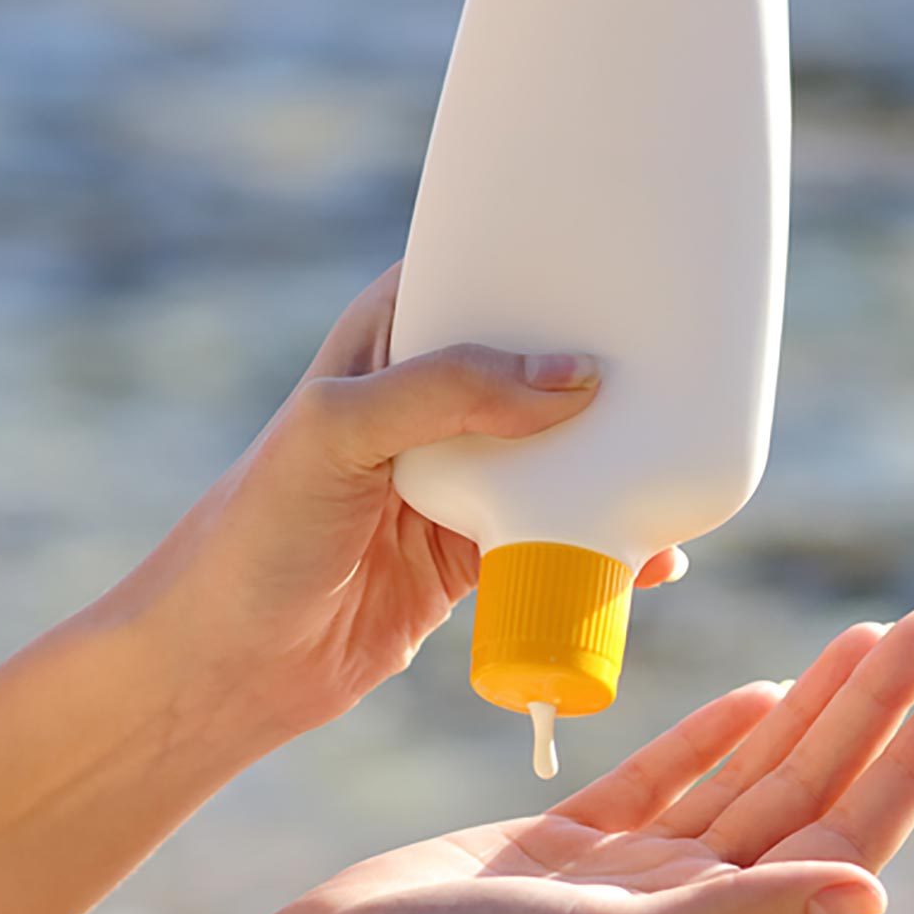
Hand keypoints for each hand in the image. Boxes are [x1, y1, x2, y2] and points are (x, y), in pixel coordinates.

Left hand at [100, 264, 690, 742]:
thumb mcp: (339, 432)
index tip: (623, 246)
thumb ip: (446, 392)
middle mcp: (426, 401)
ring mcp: (454, 480)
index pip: (476, 270)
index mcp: (386, 340)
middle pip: (534, 361)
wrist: (228, 667)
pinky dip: (606, 545)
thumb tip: (573, 376)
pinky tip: (655, 556)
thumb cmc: (254, 535)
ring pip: (556, 453)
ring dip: (612, 456)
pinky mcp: (471, 556)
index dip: (543, 253)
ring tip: (681, 448)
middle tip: (685, 349)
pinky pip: (558, 536)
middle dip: (602, 357)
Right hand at [215, 607, 913, 913]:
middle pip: (810, 789)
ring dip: (814, 706)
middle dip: (876, 705)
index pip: (843, 833)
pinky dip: (720, 733)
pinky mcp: (572, 850)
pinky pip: (671, 780)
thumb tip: (875, 893)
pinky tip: (766, 692)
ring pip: (750, 775)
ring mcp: (633, 878)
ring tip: (869, 635)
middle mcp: (692, 907)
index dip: (909, 761)